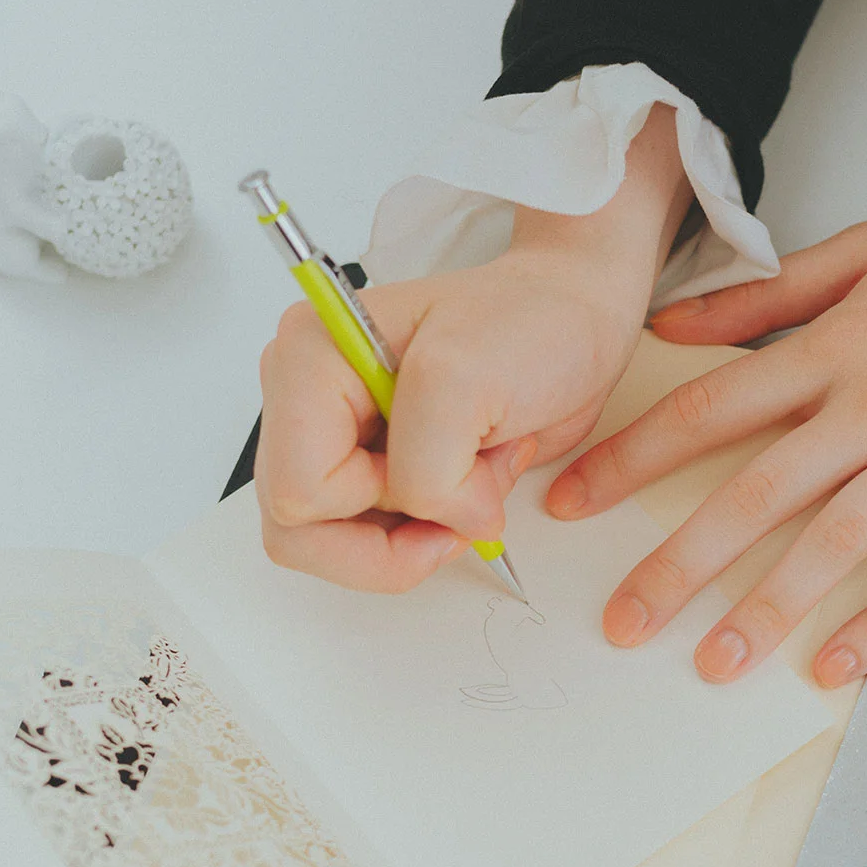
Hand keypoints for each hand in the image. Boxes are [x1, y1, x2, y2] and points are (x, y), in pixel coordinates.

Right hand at [255, 103, 691, 591]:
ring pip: (330, 544)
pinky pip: (368, 540)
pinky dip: (426, 531)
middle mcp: (306, 398)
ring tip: (471, 483)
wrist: (569, 322)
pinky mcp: (366, 466)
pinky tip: (467, 485)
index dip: (378, 502)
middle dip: (391, 536)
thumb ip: (428, 465)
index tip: (451, 474)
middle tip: (463, 506)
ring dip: (413, 534)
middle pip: (298, 530)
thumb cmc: (528, 326)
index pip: (300, 490)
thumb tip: (432, 522)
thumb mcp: (470, 380)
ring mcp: (334, 437)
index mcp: (311, 357)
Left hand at [545, 176, 866, 683]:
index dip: (630, 458)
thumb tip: (675, 327)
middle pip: (757, 493)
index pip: (709, 410)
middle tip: (622, 621)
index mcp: (837, 344)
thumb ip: (767, 294)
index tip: (571, 502)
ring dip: (771, 609)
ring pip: (837, 542)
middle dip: (679, 563)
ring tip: (715, 664)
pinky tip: (837, 666)